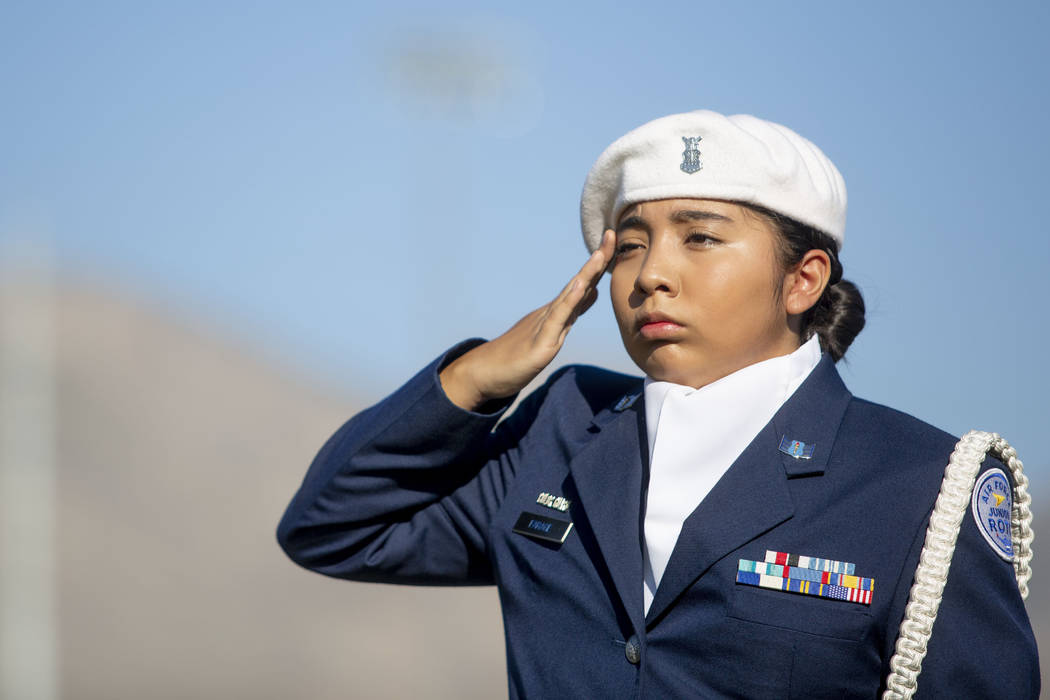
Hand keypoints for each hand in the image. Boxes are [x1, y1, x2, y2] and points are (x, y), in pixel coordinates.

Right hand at [440, 230, 615, 410]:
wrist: (484, 372)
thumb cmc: (515, 356)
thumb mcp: (551, 332)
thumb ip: (571, 312)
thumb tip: (592, 292)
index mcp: (557, 313)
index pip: (583, 285)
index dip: (599, 265)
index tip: (614, 242)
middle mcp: (551, 313)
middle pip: (580, 283)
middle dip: (598, 261)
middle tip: (612, 234)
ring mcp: (544, 326)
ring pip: (569, 297)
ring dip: (586, 275)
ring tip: (599, 255)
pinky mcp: (540, 344)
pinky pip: (557, 320)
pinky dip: (570, 302)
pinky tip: (581, 288)